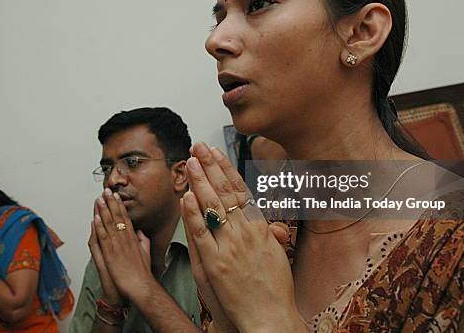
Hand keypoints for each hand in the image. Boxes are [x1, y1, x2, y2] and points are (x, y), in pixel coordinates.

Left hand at [92, 189, 155, 301]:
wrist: (140, 285)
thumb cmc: (143, 272)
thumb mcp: (146, 253)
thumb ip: (144, 241)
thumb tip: (141, 232)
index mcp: (134, 238)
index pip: (125, 218)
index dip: (120, 206)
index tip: (116, 196)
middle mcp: (125, 239)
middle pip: (117, 217)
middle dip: (111, 203)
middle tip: (106, 191)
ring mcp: (117, 245)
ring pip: (109, 224)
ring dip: (103, 210)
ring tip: (99, 199)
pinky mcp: (110, 253)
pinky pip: (103, 237)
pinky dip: (99, 227)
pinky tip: (96, 218)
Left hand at [181, 143, 302, 331]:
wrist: (270, 318)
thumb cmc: (275, 289)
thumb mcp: (277, 255)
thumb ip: (269, 234)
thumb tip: (268, 222)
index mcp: (260, 228)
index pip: (241, 190)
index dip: (227, 169)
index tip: (216, 153)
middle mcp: (246, 233)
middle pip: (225, 193)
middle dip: (210, 167)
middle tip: (198, 147)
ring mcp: (230, 247)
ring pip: (212, 208)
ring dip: (200, 183)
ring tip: (189, 162)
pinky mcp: (216, 264)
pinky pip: (202, 235)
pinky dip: (193, 215)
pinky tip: (186, 197)